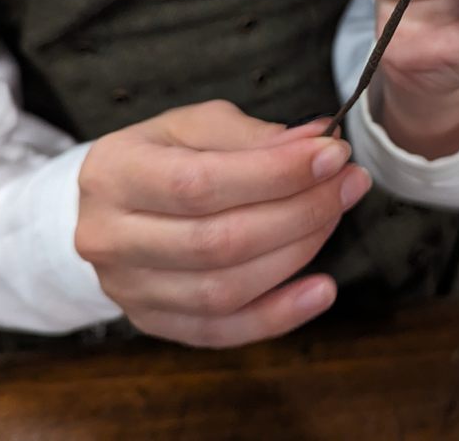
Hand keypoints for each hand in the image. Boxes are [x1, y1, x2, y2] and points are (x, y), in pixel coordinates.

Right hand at [75, 101, 371, 347]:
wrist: (110, 204)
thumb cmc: (161, 155)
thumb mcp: (195, 126)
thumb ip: (253, 136)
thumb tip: (317, 144)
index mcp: (115, 173)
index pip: (200, 184)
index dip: (276, 174)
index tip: (333, 156)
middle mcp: (109, 237)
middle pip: (217, 242)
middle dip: (299, 212)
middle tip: (348, 184)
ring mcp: (127, 289)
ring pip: (223, 290)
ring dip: (296, 255)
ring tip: (336, 217)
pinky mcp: (152, 322)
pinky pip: (222, 332)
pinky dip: (279, 315)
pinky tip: (322, 289)